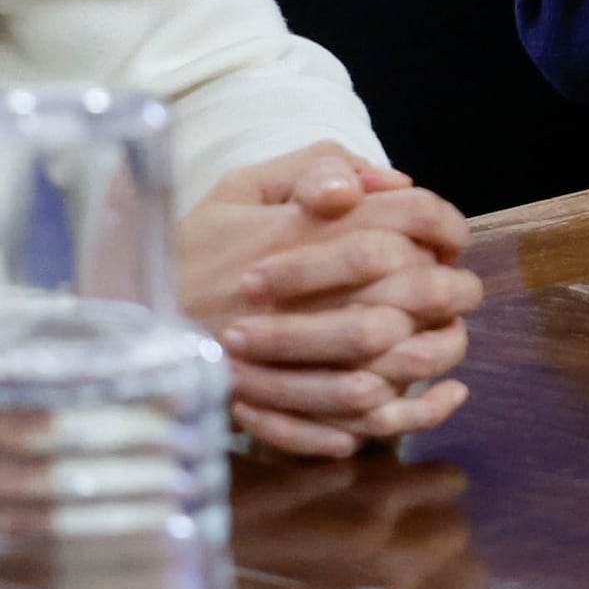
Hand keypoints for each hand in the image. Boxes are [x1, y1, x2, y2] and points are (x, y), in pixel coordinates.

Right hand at [176, 145, 481, 457]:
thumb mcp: (241, 187)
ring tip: (443, 347)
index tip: (451, 238)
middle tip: (461, 292)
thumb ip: (316, 167)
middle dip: (454, 290)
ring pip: (395, 364)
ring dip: (433, 356)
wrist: (128, 318)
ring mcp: (292, 359)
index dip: (446, 225)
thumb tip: (391, 181)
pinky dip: (395, 416)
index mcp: (301, 233)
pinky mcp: (282, 408)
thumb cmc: (192, 248)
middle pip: (417, 292)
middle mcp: (304, 294)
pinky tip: (414, 401)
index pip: (408, 218)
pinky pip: (354, 421)